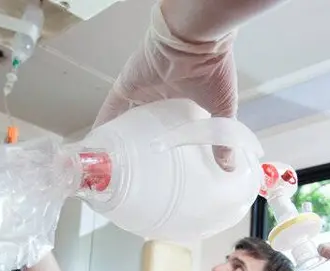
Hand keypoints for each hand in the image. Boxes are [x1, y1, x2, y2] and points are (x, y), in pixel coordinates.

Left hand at [94, 4, 237, 168]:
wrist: (195, 42)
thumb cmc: (212, 70)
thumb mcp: (222, 108)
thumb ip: (221, 137)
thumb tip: (229, 167)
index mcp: (182, 98)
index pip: (170, 123)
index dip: (166, 140)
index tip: (164, 163)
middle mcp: (158, 93)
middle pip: (145, 122)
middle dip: (141, 143)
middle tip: (138, 168)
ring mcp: (140, 90)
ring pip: (126, 117)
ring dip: (120, 136)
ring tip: (116, 162)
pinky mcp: (126, 86)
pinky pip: (111, 108)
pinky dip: (104, 124)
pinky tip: (100, 144)